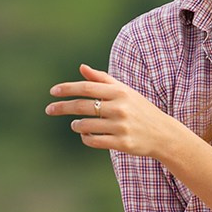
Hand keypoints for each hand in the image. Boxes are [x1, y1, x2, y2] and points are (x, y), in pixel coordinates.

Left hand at [46, 64, 183, 158]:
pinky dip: (85, 137)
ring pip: (85, 125)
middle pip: (82, 106)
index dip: (67, 89)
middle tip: (49, 109)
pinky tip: (86, 134)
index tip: (52, 92)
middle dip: (62, 107)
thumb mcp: (124, 91)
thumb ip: (102, 79)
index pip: (87, 88)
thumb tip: (82, 68)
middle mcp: (120, 108)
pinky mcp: (121, 143)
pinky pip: (93, 141)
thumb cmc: (139, 109)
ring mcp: (121, 126)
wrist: (162, 133)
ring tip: (75, 124)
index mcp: (120, 92)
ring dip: (76, 125)